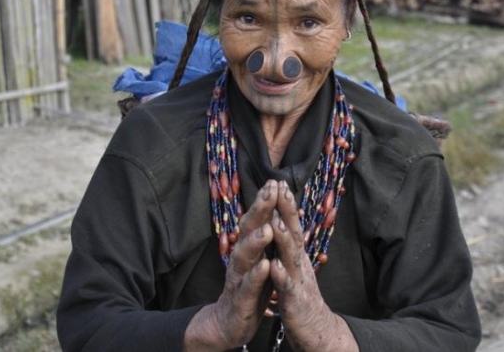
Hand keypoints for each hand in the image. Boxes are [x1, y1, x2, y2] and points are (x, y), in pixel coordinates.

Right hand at [184, 180, 278, 350]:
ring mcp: (238, 279)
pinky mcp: (240, 300)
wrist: (228, 323)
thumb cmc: (249, 287)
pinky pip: (248, 287)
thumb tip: (275, 208)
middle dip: (259, 210)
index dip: (264, 202)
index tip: (275, 181)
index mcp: (248, 248)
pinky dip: (257, 276)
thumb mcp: (259, 259)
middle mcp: (240, 259)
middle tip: (269, 191)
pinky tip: (265, 266)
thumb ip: (265, 237)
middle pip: (248, 230)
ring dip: (256, 242)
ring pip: (245, 257)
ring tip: (268, 229)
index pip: (256, 221)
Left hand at [269, 181, 358, 351]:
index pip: (291, 225)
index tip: (277, 181)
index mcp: (296, 256)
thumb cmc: (301, 297)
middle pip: (294, 232)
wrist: (316, 331)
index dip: (285, 204)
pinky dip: (279, 275)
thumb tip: (283, 221)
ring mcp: (298, 281)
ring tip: (275, 220)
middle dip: (286, 211)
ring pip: (290, 256)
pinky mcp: (294, 301)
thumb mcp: (295, 267)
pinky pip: (285, 287)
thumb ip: (289, 246)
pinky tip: (271, 265)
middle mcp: (299, 263)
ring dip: (283, 238)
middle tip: (279, 188)